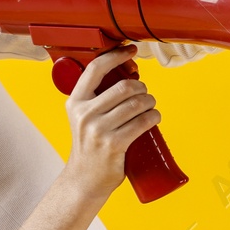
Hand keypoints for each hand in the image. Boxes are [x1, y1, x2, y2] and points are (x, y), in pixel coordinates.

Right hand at [63, 44, 160, 195]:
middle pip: (124, 87)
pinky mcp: (114, 144)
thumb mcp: (84, 118)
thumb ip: (97, 99)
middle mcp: (84, 114)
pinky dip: (154, 117)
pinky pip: (142, 122)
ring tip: (150, 107)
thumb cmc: (90, 146)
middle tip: (145, 95)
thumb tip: (128, 74)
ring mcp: (98, 130)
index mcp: (75, 102)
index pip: (96, 68)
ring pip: (137, 104)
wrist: (84, 180)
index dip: (116, 55)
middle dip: (142, 88)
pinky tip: (154, 118)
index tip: (131, 50)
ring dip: (150, 102)